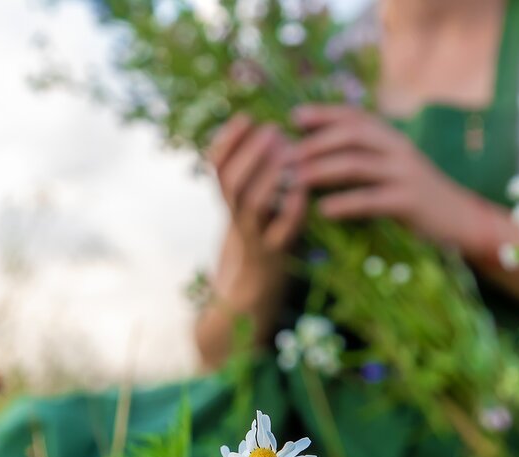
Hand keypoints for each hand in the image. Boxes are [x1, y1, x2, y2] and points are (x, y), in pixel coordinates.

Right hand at [209, 114, 306, 254]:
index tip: (246, 116)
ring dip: (268, 176)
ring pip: (253, 204)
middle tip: (272, 130)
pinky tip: (302, 188)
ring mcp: (256, 234)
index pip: (216, 166)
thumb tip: (264, 119)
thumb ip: (252, 164)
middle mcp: (237, 214)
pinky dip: (291, 209)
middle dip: (249, 154)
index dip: (227, 141)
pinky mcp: (278, 251)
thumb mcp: (250, 195)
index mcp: (229, 197)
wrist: (258, 278)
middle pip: (232, 183)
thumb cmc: (262, 225)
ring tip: (288, 153)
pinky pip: (281, 232)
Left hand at [292, 105, 486, 249]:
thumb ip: (361, 159)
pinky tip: (323, 211)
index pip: (354, 116)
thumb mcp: (389, 170)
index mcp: (390, 138)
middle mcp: (397, 149)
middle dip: (314, 143)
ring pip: (356, 164)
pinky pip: (371, 199)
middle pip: (351, 134)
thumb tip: (315, 157)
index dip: (324, 113)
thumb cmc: (413, 197)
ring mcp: (404, 173)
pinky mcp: (408, 201)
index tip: (293, 116)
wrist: (458, 220)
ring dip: (320, 171)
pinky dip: (345, 203)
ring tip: (294, 181)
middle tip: (283, 156)